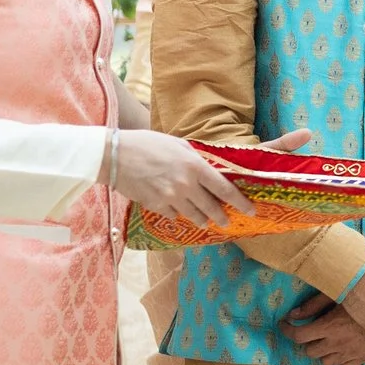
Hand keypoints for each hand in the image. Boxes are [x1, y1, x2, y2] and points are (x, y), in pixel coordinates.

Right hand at [112, 127, 312, 226]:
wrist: (114, 155)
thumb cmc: (146, 144)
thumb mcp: (177, 144)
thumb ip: (195, 157)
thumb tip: (208, 166)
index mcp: (195, 167)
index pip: (225, 189)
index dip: (240, 203)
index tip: (250, 211)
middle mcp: (186, 185)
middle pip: (212, 208)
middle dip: (222, 216)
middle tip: (227, 221)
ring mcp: (171, 198)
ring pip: (194, 216)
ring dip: (203, 219)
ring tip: (206, 221)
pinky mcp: (156, 206)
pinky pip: (173, 215)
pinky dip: (177, 214)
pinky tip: (178, 212)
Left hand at [283, 294, 364, 364]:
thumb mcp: (337, 296)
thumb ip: (313, 306)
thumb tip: (292, 315)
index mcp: (328, 327)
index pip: (298, 336)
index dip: (287, 331)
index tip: (284, 325)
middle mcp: (336, 343)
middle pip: (310, 351)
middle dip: (308, 342)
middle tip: (312, 333)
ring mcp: (349, 353)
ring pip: (326, 363)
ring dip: (324, 353)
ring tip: (329, 342)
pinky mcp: (361, 359)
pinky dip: (340, 361)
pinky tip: (344, 349)